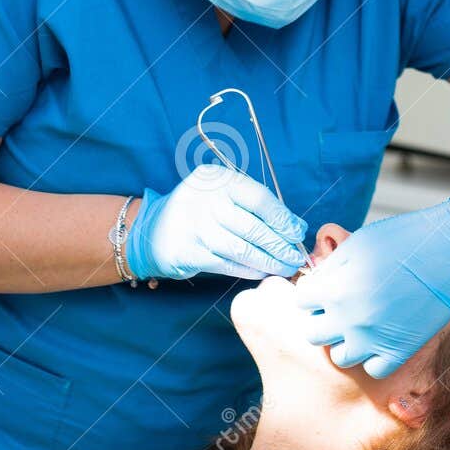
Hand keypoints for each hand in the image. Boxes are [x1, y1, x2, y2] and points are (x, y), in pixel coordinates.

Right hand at [126, 166, 308, 280]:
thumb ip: (250, 203)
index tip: (297, 232)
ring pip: (243, 249)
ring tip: (285, 266)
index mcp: (217, 179)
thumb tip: (292, 225)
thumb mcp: (219, 193)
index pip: (259, 198)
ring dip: (269, 261)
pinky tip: (262, 271)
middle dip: (280, 244)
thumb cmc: (197, 210)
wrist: (152, 230)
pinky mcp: (190, 253)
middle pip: (254, 226)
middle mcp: (205, 200)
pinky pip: (229, 264)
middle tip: (296, 255)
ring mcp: (196, 227)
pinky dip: (249, 269)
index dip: (283, 218)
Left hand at [294, 179, 449, 377]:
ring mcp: (374, 338)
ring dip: (344, 341)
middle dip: (322, 318)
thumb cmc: (402, 240)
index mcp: (335, 289)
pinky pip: (373, 368)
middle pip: (313, 333)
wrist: (447, 251)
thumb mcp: (356, 244)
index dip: (313, 292)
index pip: (301, 302)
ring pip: (339, 356)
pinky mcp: (399, 350)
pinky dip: (372, 356)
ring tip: (359, 323)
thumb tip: (314, 284)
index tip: (326, 287)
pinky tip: (380, 336)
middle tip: (339, 306)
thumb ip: (329, 269)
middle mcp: (349, 318)